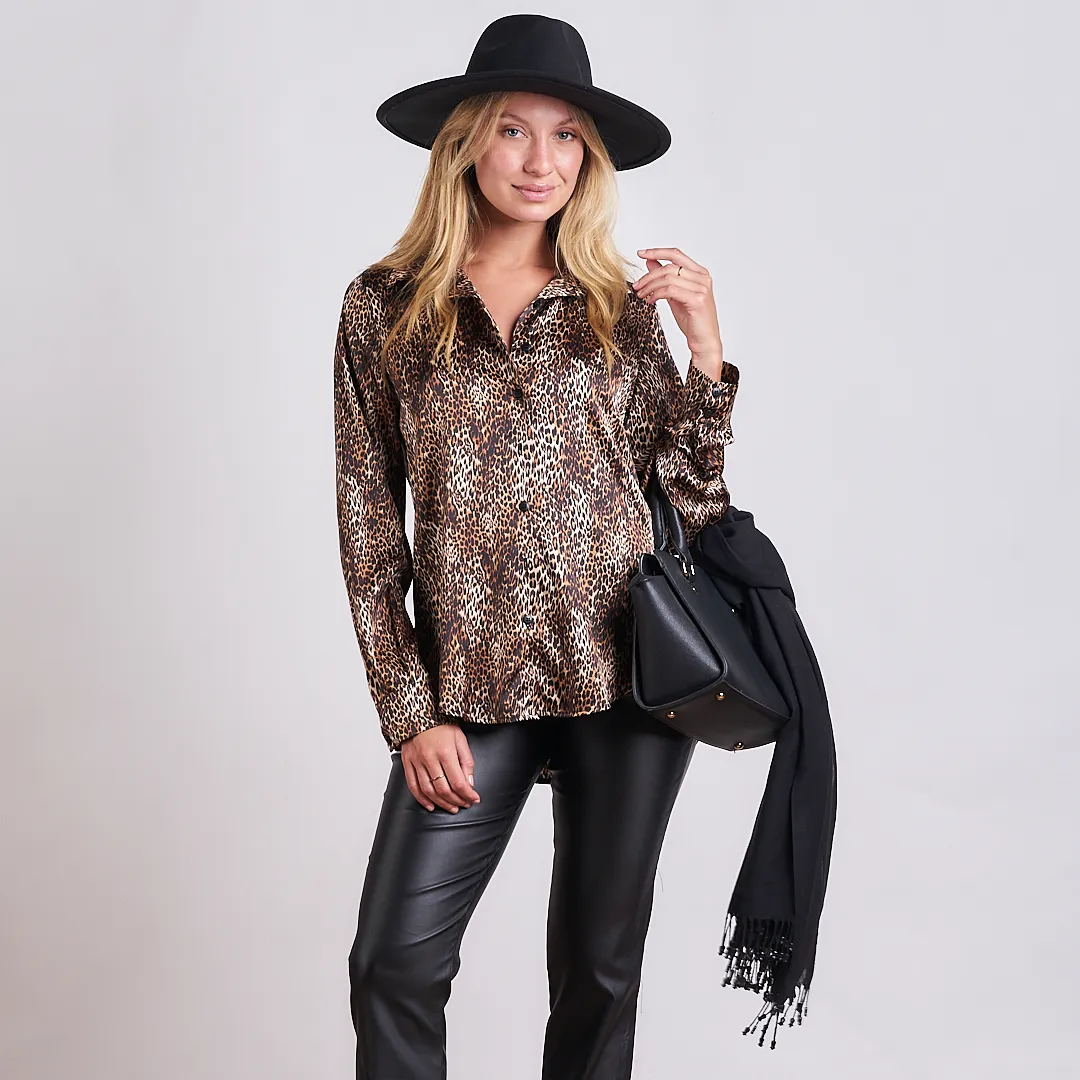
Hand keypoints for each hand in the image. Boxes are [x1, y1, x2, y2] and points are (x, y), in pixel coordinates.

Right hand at [400, 723, 479, 811]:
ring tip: (451, 808)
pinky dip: (422, 799)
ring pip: (428, 791)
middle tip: (464, 805)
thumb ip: (466, 761)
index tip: (474, 799)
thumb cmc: (441, 725)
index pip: (458, 781)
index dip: (467, 794)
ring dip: (441, 803)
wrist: (418, 714)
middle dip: (456, 800)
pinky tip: (431, 805)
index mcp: (445, 752)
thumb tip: (470, 782)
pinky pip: (413, 786)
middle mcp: (429, 759)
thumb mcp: (460, 739)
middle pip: (443, 789)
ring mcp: (416, 762)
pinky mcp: (407, 763)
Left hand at [633, 247, 723, 364]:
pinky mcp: (698, 299)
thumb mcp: (674, 295)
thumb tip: (650, 262)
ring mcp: (702, 287)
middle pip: (669, 266)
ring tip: (642, 295)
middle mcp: (702, 277)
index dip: (657, 251)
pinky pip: (670, 290)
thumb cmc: (692, 320)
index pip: (676, 254)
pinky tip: (650, 301)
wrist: (704, 341)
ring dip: (650, 286)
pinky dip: (656, 294)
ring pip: (668, 278)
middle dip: (649, 276)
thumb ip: (665, 278)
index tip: (641, 253)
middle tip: (637, 286)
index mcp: (699, 273)